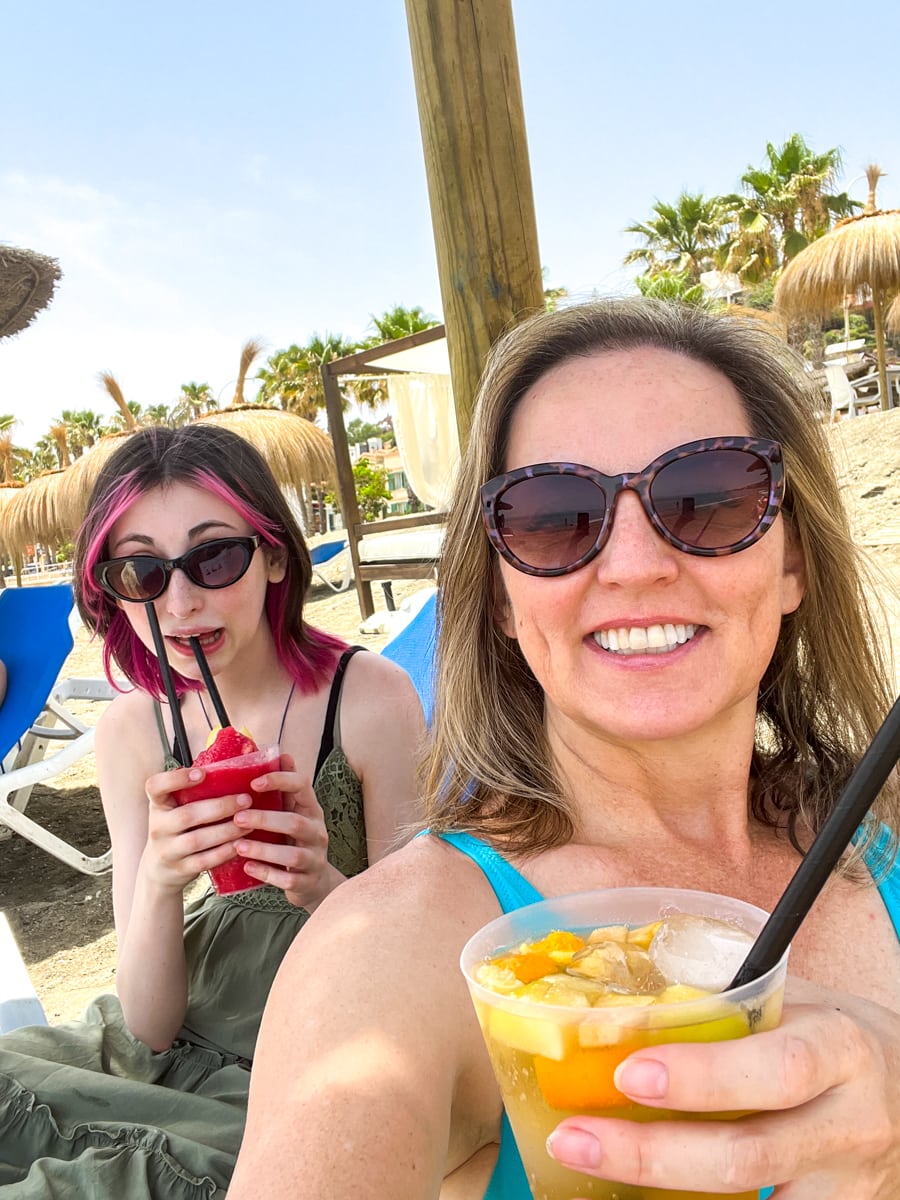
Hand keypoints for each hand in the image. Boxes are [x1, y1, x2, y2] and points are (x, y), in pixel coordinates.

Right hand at [143, 766, 251, 892]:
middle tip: (245, 799)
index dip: (176, 779)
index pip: (155, 787)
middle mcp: (158, 827)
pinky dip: (224, 852)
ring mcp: (167, 850)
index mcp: (157, 805)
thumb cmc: (177, 828)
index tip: (201, 773)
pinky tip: (241, 844)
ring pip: (198, 840)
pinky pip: (204, 861)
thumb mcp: (175, 807)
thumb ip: (195, 791)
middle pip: (187, 815)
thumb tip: (235, 763)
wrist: (159, 869)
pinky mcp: (180, 869)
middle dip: (220, 807)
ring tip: (249, 822)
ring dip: (227, 830)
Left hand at [231, 753, 338, 908]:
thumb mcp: (293, 812)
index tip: (253, 783)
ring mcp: (314, 858)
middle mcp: (317, 832)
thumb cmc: (294, 840)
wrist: (314, 881)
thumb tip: (281, 754)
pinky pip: (288, 880)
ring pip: (292, 855)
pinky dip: (267, 874)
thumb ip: (285, 789)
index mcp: (311, 809)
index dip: (279, 781)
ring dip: (263, 850)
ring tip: (238, 846)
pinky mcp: (307, 882)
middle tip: (238, 818)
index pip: (302, 786)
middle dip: (265, 819)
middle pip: (295, 822)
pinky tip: (247, 868)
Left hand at [546, 977, 898, 1197]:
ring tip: (591, 1167)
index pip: (774, 1068)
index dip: (702, 1077)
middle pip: (750, 1153)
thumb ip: (727, 1003)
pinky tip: (645, 1198)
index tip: (628, 1073)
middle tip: (576, 1138)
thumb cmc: (833, 1039)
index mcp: (838, 1048)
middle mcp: (848, 1122)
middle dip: (652, 1152)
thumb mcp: (798, 1005)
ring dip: (663, 1190)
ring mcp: (846, 1184)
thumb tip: (616, 987)